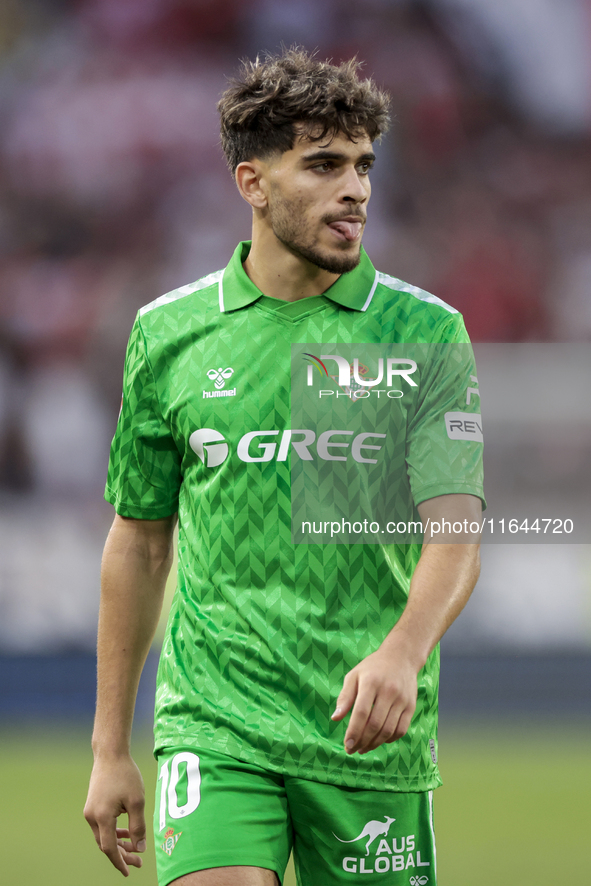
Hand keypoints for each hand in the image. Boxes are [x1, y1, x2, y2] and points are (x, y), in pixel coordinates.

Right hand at [84, 754, 146, 876]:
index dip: (120, 862)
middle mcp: (92, 817)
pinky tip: (126, 831)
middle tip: (138, 861)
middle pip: (106, 844)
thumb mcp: (137, 801)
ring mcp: (90, 811)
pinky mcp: (92, 806)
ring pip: (103, 836)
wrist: (110, 754)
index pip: (109, 848)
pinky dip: (113, 832)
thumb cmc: (126, 775)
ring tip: (135, 847)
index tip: (129, 871)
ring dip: (118, 843)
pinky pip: (102, 826)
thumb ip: (138, 826)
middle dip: (122, 854)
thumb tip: (140, 848)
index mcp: (102, 817)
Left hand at [331, 639, 418, 754]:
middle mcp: (388, 691)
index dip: (353, 732)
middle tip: (353, 750)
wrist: (401, 657)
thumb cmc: (372, 668)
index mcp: (371, 682)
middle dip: (362, 741)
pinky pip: (401, 729)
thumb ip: (345, 697)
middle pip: (375, 724)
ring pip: (388, 730)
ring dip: (375, 744)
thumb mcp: (354, 676)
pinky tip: (379, 740)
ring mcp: (402, 699)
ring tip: (363, 748)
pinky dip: (389, 740)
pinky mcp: (411, 706)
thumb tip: (335, 718)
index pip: (361, 713)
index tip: (347, 745)